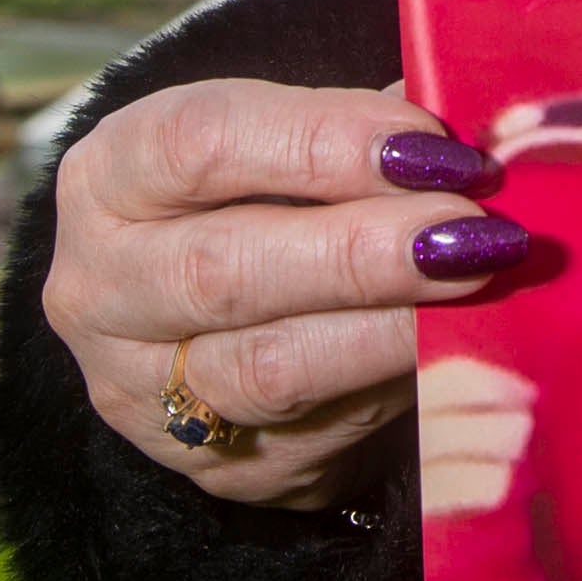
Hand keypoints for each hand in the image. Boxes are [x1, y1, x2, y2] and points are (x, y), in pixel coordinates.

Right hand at [40, 79, 535, 512]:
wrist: (213, 319)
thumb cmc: (266, 195)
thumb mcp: (287, 141)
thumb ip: (363, 126)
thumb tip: (473, 112)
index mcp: (111, 176)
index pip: (202, 143)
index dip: (323, 139)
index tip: (430, 141)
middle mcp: (100, 289)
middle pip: (224, 270)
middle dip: (362, 250)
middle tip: (471, 231)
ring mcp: (144, 394)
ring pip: (270, 369)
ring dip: (391, 328)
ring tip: (481, 287)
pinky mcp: (217, 468)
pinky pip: (322, 434)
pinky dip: (399, 387)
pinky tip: (459, 350)